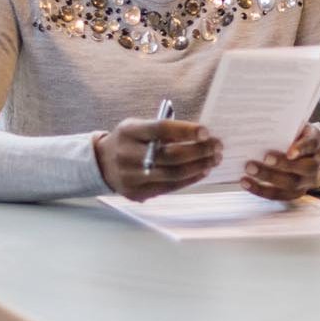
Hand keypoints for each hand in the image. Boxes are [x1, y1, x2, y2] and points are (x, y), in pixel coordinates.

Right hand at [94, 118, 218, 199]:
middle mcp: (127, 155)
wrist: (102, 164)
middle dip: (198, 151)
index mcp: (129, 132)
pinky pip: (170, 187)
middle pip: (170, 155)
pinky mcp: (137, 193)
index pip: (161, 129)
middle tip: (217, 146)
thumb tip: (199, 135)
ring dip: (198, 166)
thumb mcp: (139, 127)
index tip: (206, 131)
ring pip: (172, 174)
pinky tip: (203, 171)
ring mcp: (131, 177)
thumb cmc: (129, 141)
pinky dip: (190, 179)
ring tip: (214, 159)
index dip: (185, 131)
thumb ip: (164, 130)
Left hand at [243, 124, 319, 201]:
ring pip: (291, 184)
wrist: (303, 152)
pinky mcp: (295, 193)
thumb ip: (283, 127)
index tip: (290, 152)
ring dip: (268, 177)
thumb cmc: (293, 136)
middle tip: (264, 158)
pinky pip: (278, 195)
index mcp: (316, 143)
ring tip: (249, 169)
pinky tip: (245, 182)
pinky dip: (260, 190)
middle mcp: (315, 164)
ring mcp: (307, 181)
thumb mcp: (293, 127)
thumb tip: (259, 124)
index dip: (302, 148)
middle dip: (283, 164)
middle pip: (304, 168)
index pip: (312, 144)